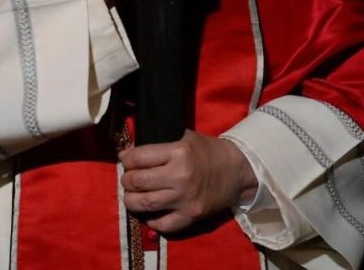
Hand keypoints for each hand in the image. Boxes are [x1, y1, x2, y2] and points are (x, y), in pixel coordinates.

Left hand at [119, 129, 257, 233]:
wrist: (237, 170)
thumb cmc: (209, 151)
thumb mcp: (185, 138)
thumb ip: (160, 144)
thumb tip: (130, 151)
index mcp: (178, 152)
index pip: (137, 158)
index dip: (126, 159)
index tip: (126, 159)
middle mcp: (179, 176)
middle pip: (136, 182)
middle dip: (127, 179)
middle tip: (129, 178)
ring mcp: (185, 199)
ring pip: (144, 204)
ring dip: (131, 200)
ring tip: (132, 196)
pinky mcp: (191, 216)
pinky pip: (162, 224)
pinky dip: (152, 220)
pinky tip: (150, 213)